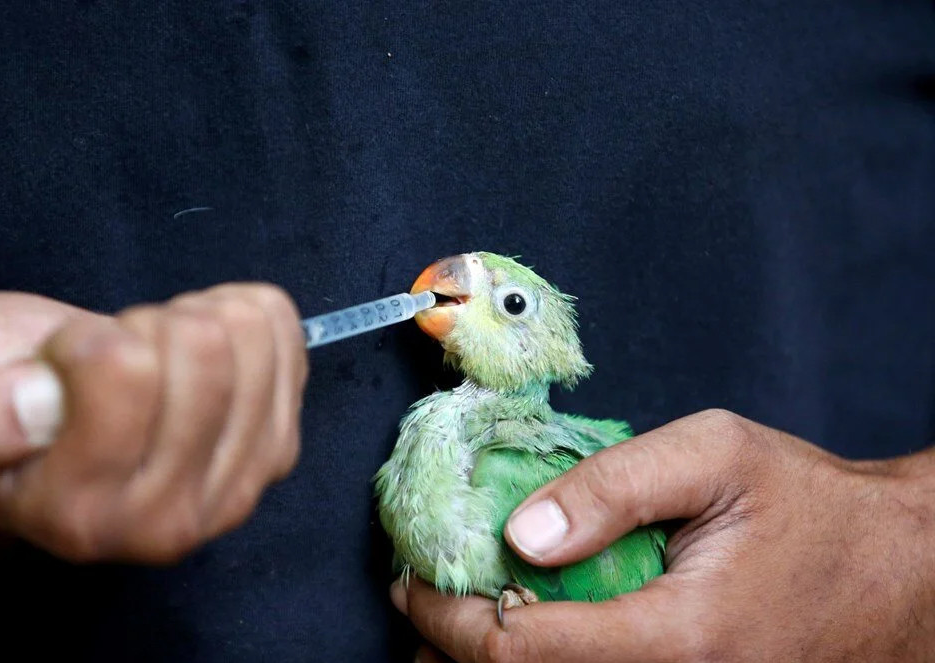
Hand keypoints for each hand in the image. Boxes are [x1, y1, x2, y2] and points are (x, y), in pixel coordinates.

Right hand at [0, 285, 306, 563]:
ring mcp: (239, 487)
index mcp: (79, 516)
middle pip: (202, 349)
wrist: (50, 427)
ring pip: (249, 336)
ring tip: (150, 355)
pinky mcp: (278, 446)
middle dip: (141, 328)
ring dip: (190, 320)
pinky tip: (195, 346)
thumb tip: (29, 409)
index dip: (83, 341)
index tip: (61, 368)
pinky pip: (283, 330)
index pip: (125, 369)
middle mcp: (170, 521)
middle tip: (111, 360)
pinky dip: (235, 312)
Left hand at [392, 409, 934, 661]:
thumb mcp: (715, 456)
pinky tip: (530, 630)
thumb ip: (613, 485)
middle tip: (421, 599)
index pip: (520, 650)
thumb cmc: (809, 507)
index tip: (409, 580)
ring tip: (456, 619)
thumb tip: (522, 530)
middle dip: (451, 654)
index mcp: (678, 637)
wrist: (894, 572)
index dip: (445, 618)